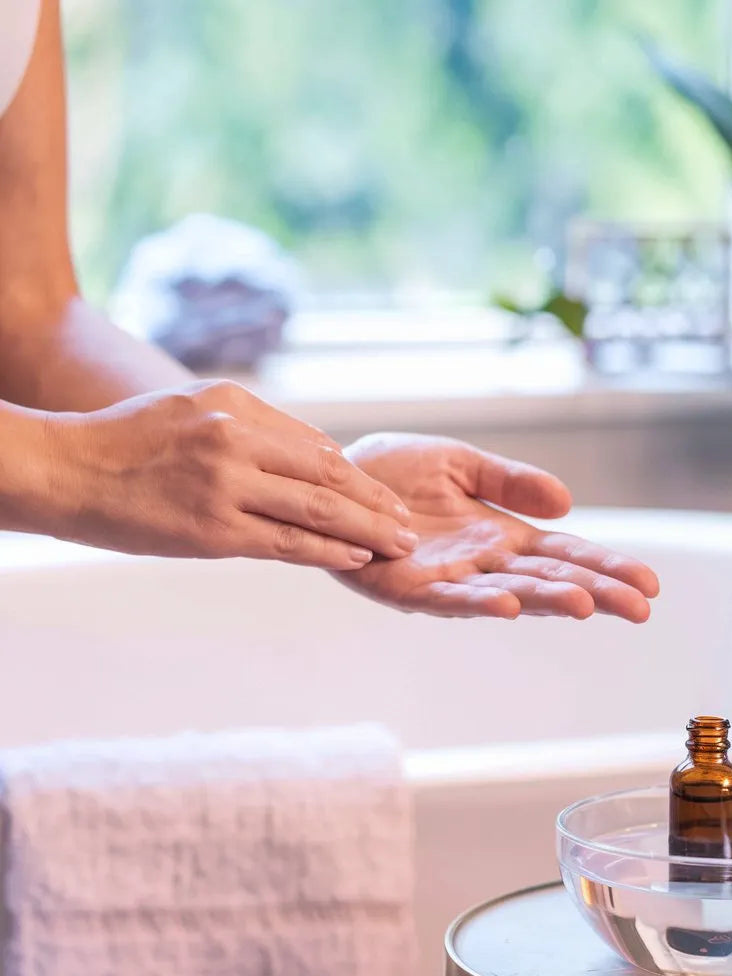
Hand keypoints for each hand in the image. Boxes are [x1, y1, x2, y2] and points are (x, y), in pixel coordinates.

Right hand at [37, 381, 418, 567]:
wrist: (65, 470)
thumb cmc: (129, 439)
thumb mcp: (193, 407)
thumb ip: (252, 426)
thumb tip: (312, 453)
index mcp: (235, 405)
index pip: (314, 444)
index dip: (356, 474)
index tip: (382, 493)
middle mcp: (236, 439)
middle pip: (327, 473)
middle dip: (374, 502)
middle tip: (407, 522)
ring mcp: (226, 485)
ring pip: (315, 509)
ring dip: (365, 529)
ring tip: (398, 544)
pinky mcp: (212, 530)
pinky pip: (285, 542)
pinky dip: (326, 549)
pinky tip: (354, 556)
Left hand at [335, 433, 659, 620]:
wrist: (333, 475)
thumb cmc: (397, 472)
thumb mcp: (464, 463)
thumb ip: (512, 481)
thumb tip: (568, 502)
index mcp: (502, 536)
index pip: (566, 554)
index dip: (607, 566)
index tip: (650, 582)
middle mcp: (483, 565)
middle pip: (550, 580)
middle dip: (597, 592)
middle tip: (642, 607)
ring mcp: (448, 581)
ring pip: (508, 593)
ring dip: (547, 600)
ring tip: (588, 604)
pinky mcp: (407, 589)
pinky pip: (447, 598)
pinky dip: (478, 603)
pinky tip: (509, 604)